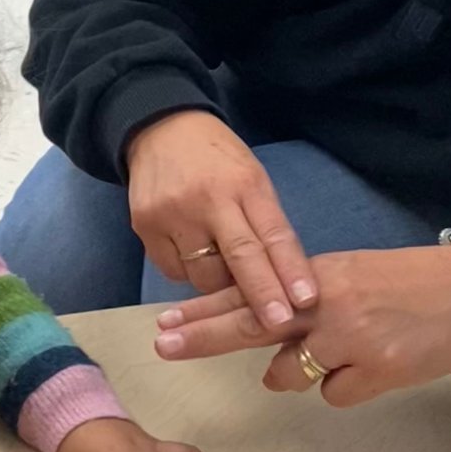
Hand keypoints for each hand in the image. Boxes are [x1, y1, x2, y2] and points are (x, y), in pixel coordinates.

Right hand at [127, 110, 316, 326]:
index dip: (290, 269)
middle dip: (261, 293)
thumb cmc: (215, 158)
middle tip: (278, 322)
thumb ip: (264, 222)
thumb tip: (285, 279)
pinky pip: (174, 271)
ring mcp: (172, 214)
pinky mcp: (144, 227)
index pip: (272, 233)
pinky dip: (189, 272)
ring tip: (226, 275)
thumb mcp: (250, 177)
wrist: (158, 129)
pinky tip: (192, 255)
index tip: (306, 300)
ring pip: (203, 274)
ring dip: (221, 285)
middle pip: (240, 257)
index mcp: (244, 183)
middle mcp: (207, 199)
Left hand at [155, 246, 450, 405]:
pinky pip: (332, 394)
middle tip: (163, 345)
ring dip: (299, 371)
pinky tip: (370, 365)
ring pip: (288, 375)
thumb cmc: (396, 285)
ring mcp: (348, 339)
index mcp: (312, 277)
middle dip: (202, 336)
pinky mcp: (374, 372)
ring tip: (341, 350)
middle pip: (249, 324)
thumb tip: (261, 344)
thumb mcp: (340, 278)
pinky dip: (344, 386)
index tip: (165, 320)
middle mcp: (324, 305)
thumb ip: (297, 303)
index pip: (246, 293)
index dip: (202, 309)